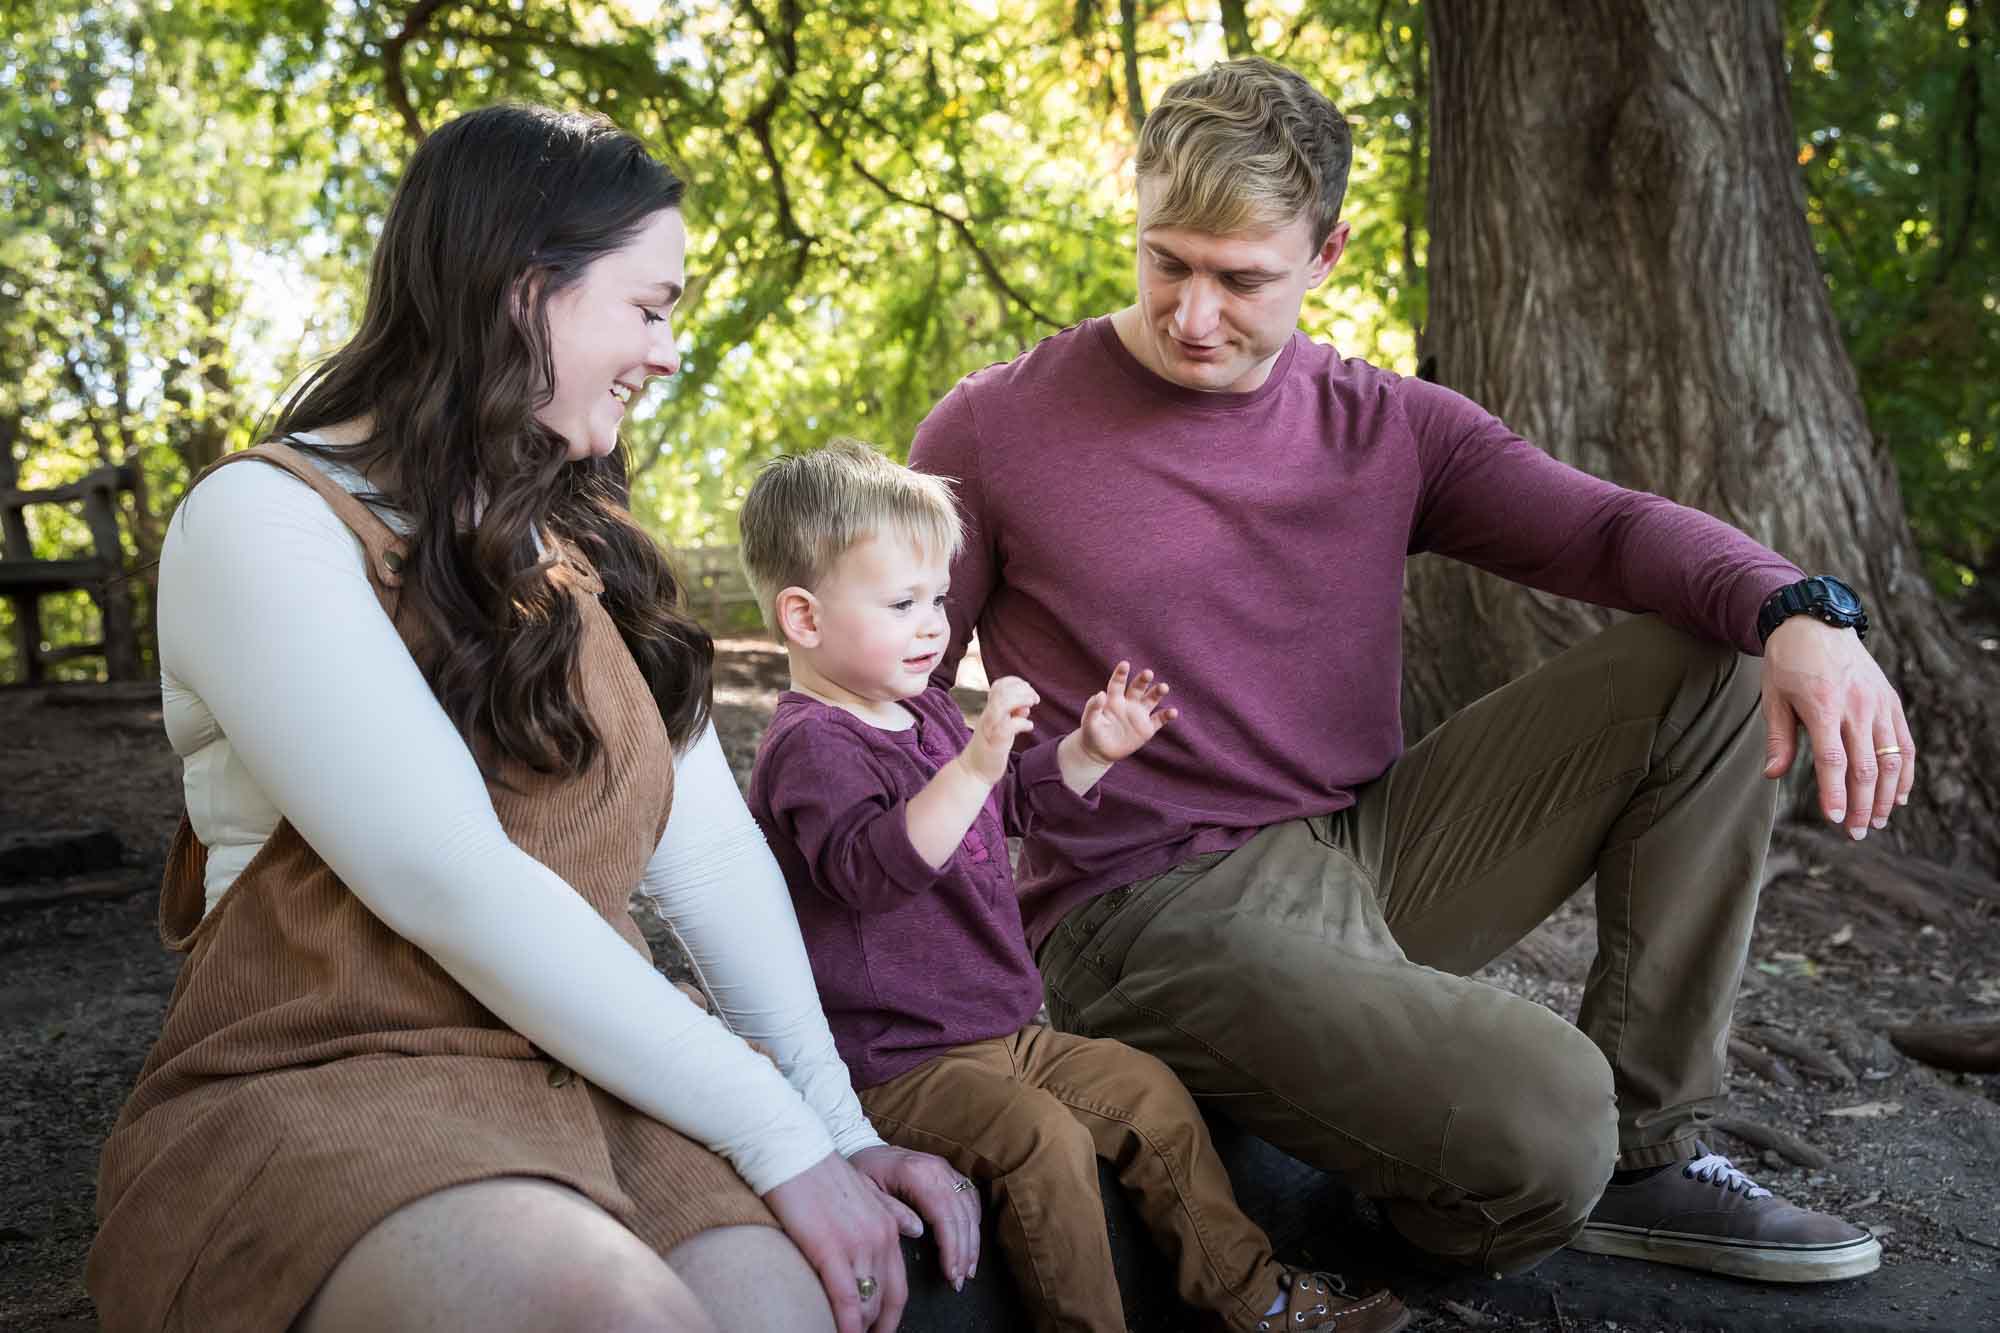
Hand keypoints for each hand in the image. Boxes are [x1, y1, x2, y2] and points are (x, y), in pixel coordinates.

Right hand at [763, 1150, 908, 1332]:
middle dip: (877, 1327)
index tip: (880, 1331)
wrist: (793, 1151)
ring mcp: (856, 1245)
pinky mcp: (830, 1249)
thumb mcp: (865, 1192)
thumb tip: (916, 1229)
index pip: (899, 1286)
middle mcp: (879, 1238)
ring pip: (867, 1304)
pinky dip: (845, 1324)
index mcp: (887, 1227)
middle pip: (888, 1300)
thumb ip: (892, 1213)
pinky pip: (845, 1300)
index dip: (891, 1316)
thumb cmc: (820, 1174)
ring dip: (858, 1327)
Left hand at [849, 1145, 981, 1291]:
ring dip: (972, 1241)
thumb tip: (918, 1232)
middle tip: (959, 1280)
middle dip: (963, 1251)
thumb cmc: (862, 1172)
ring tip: (967, 1270)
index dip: (951, 1247)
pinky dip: (973, 1222)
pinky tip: (970, 1242)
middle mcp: (936, 1168)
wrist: (862, 1147)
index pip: (943, 1214)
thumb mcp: (865, 1192)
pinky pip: (969, 1197)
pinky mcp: (948, 1172)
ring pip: (969, 1207)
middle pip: (960, 1214)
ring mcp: (945, 1168)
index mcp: (915, 1172)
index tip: (950, 1273)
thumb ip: (891, 1211)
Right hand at [959, 676, 1038, 784]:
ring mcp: (991, 728)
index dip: (1015, 682)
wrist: (973, 771)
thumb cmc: (989, 749)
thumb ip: (1011, 715)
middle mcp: (988, 716)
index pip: (999, 685)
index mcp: (989, 711)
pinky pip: (1008, 726)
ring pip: (1002, 704)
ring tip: (1032, 705)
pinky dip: (1022, 722)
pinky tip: (1029, 726)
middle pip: (1002, 691)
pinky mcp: (995, 742)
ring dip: (1021, 700)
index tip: (1028, 690)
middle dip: (1022, 689)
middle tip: (1034, 699)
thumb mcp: (1000, 727)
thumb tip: (1025, 707)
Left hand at [1077, 662, 1177, 764]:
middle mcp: (1128, 703)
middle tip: (1148, 673)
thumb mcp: (1089, 721)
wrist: (1100, 752)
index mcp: (1113, 699)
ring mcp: (1139, 715)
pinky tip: (1173, 712)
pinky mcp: (1147, 728)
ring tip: (1164, 687)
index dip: (1121, 674)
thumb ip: (1093, 707)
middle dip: (1143, 680)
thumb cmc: (1091, 734)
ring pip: (1151, 699)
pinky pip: (1159, 719)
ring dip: (1157, 692)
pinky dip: (1167, 715)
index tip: (1125, 664)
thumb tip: (1100, 694)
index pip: (1118, 683)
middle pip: (1138, 688)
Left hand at [1760, 617, 1914, 838]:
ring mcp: (1878, 704)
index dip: (1834, 792)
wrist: (1815, 622)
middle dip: (1862, 804)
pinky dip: (1904, 770)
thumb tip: (1773, 775)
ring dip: (1886, 794)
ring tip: (1878, 820)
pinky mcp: (1890, 701)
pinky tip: (1899, 794)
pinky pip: (1904, 741)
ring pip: (1890, 758)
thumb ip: (1778, 738)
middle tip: (1856, 832)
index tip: (1833, 819)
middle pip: (1865, 765)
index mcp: (1824, 705)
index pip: (1833, 759)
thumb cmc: (1787, 662)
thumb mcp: (1773, 697)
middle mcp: (1856, 706)